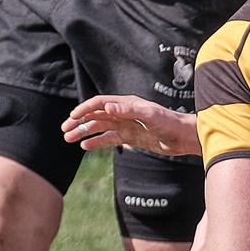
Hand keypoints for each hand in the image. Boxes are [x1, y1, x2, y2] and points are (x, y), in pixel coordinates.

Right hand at [63, 95, 197, 156]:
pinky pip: (109, 139)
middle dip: (79, 122)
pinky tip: (85, 146)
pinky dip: (96, 142)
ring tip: (69, 139)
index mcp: (127, 104)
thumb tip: (107, 107)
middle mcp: (124, 113)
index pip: (100, 104)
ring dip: (84, 132)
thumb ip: (129, 111)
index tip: (72, 117)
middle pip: (95, 115)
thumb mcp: (150, 115)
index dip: (85, 109)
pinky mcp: (131, 137)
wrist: (185, 137)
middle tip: (64, 130)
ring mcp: (126, 125)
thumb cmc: (170, 123)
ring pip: (99, 128)